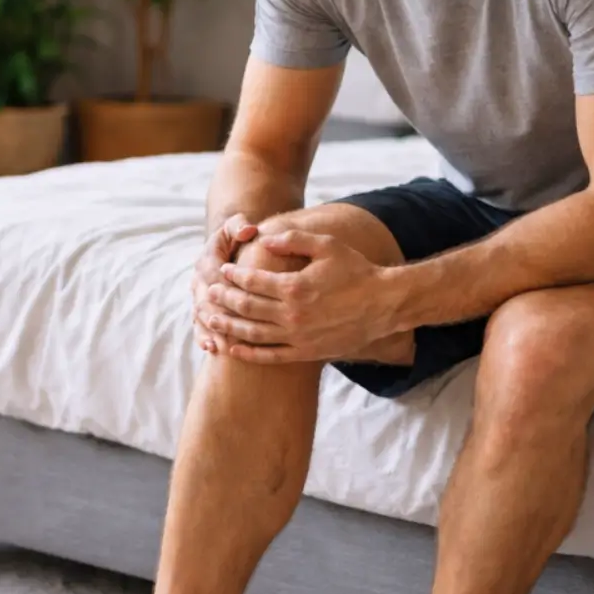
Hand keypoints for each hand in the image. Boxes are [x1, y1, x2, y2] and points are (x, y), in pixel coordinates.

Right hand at [192, 214, 259, 355]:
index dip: (223, 288)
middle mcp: (199, 280)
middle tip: (229, 331)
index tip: (240, 299)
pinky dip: (203, 337)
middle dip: (215, 316)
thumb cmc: (236, 237)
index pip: (213, 276)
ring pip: (200, 316)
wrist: (226, 246)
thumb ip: (239, 225)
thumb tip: (248, 230)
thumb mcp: (236, 226)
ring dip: (208, 331)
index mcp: (207, 261)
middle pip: (204, 301)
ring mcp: (199, 297)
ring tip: (218, 345)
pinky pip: (199, 325)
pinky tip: (212, 349)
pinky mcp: (202, 309)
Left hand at [205, 229, 389, 363]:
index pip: (253, 281)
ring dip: (228, 326)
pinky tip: (232, 348)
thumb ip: (293, 239)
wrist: (383, 304)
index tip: (224, 269)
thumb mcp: (326, 245)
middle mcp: (293, 314)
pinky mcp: (305, 352)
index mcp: (295, 287)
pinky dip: (248, 353)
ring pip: (252, 334)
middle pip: (247, 308)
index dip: (235, 275)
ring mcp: (298, 337)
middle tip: (209, 292)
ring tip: (210, 319)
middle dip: (224, 299)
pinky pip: (270, 356)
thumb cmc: (355, 270)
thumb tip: (263, 237)